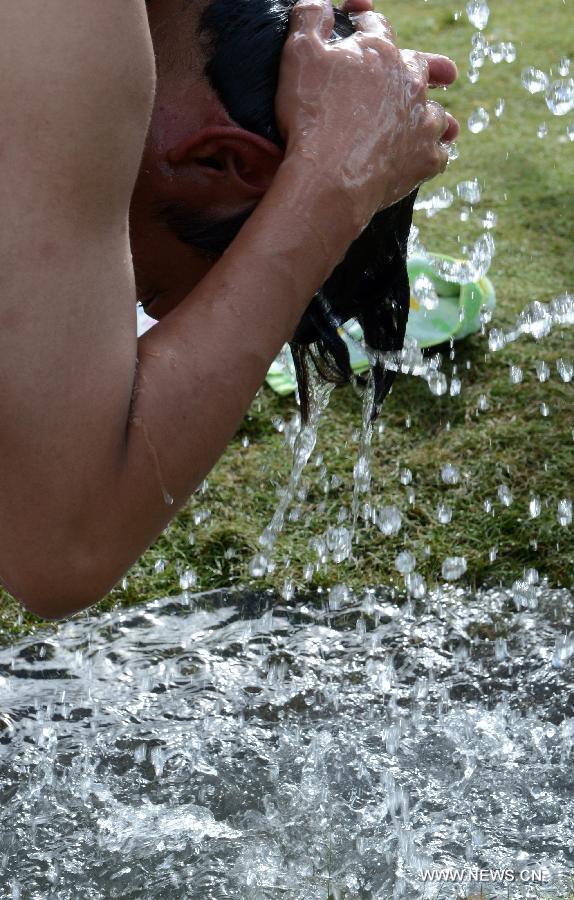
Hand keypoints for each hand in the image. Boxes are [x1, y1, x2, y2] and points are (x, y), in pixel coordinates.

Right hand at [275, 0, 458, 232]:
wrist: (329, 176)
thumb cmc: (311, 115)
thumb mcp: (299, 54)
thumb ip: (311, 19)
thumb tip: (320, 3)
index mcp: (379, 52)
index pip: (377, 26)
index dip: (366, 22)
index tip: (359, 24)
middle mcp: (410, 83)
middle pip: (421, 66)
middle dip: (422, 65)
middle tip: (432, 71)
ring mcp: (422, 123)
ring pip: (436, 113)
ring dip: (430, 114)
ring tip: (424, 121)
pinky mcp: (426, 160)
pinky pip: (439, 154)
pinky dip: (433, 153)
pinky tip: (425, 156)